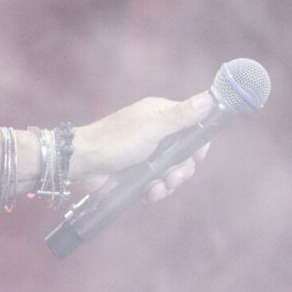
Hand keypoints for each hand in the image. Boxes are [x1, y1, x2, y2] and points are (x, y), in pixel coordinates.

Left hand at [74, 92, 213, 202]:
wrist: (83, 165)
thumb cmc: (113, 141)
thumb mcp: (151, 128)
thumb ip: (180, 117)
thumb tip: (209, 99)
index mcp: (161, 115)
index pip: (194, 126)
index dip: (198, 144)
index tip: (196, 156)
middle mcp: (157, 133)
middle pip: (186, 154)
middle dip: (183, 169)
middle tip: (173, 176)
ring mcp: (149, 154)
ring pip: (174, 171)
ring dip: (170, 182)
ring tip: (159, 186)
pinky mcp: (140, 172)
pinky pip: (159, 182)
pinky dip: (158, 190)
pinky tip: (150, 193)